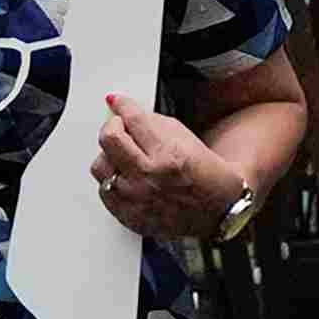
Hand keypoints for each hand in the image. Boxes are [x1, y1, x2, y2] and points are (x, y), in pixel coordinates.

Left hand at [89, 89, 240, 239]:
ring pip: (100, 165)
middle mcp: (149, 176)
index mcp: (169, 154)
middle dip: (113, 126)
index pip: (133, 119)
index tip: (118, 102)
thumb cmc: (209, 179)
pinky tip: (127, 177)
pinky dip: (112, 180)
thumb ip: (157, 124)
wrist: (219, 214)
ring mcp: (136, 199)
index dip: (123, 105)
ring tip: (124, 156)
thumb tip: (129, 113)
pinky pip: (103, 190)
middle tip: (120, 126)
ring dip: (110, 155)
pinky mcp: (128, 216)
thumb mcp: (190, 140)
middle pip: (109, 138)